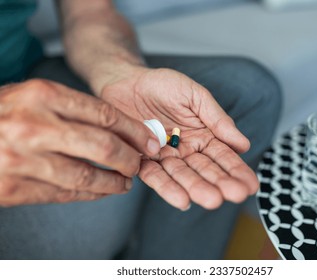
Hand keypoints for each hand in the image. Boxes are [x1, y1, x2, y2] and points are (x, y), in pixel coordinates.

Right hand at [0, 79, 159, 206]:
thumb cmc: (0, 114)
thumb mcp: (30, 96)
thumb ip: (69, 108)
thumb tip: (116, 128)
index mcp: (41, 94)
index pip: (104, 114)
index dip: (133, 131)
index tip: (149, 141)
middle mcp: (33, 125)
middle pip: (102, 146)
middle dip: (129, 158)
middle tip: (139, 164)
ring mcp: (22, 159)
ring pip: (86, 176)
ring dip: (113, 182)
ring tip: (125, 182)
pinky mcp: (13, 188)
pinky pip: (64, 193)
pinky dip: (89, 194)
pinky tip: (100, 191)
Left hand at [100, 67, 258, 209]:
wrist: (126, 81)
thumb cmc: (162, 84)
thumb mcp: (195, 95)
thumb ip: (217, 119)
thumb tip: (243, 144)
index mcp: (203, 135)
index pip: (223, 156)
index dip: (237, 170)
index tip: (251, 185)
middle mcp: (186, 150)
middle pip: (205, 170)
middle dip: (220, 183)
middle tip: (234, 195)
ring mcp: (165, 157)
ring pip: (182, 176)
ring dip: (196, 188)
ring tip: (211, 200)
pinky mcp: (142, 160)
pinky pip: (155, 176)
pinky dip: (166, 188)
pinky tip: (182, 200)